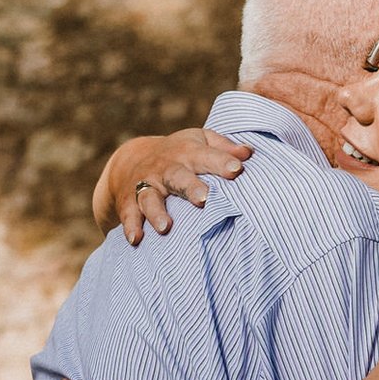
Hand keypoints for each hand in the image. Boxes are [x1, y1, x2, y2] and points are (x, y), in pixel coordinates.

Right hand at [93, 129, 251, 243]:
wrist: (133, 158)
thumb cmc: (180, 152)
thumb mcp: (200, 140)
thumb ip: (224, 148)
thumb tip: (249, 153)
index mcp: (187, 152)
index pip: (207, 155)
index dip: (222, 162)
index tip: (237, 170)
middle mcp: (166, 168)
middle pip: (178, 176)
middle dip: (190, 187)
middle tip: (204, 200)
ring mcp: (146, 184)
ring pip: (150, 197)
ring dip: (156, 212)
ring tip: (166, 227)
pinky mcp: (129, 201)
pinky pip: (129, 213)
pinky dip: (131, 226)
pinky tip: (135, 239)